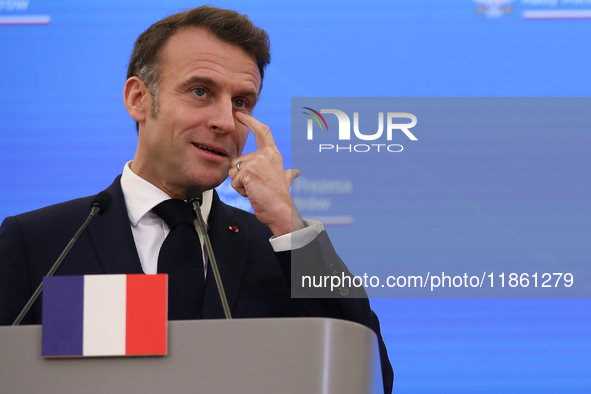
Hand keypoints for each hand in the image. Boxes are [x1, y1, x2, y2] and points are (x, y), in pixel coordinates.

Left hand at [228, 112, 304, 236]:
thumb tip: (294, 172)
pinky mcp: (249, 172)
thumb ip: (287, 173)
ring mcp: (257, 162)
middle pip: (238, 160)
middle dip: (241, 176)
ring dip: (240, 184)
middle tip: (257, 186)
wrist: (281, 211)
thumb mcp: (285, 180)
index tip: (239, 114)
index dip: (250, 121)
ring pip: (233, 171)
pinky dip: (240, 190)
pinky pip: (234, 181)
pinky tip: (252, 193)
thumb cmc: (280, 198)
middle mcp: (266, 154)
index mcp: (273, 154)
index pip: (262, 131)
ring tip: (255, 189)